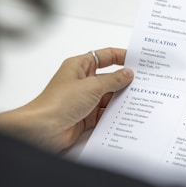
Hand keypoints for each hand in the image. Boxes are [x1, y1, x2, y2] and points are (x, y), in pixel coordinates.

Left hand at [0, 47, 133, 151]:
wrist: (42, 130)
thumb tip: (128, 74)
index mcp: (80, 66)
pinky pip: (105, 112)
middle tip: (143, 81)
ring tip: (139, 97)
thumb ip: (113, 80)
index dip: (121, 56)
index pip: (105, 56)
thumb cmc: (58, 103)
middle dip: (124, 80)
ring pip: (109, 96)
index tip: (137, 59)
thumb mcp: (92, 86)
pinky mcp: (86, 115)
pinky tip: (127, 113)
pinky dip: (115, 113)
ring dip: (121, 98)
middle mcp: (83, 81)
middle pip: (109, 77)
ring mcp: (85, 99)